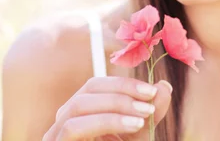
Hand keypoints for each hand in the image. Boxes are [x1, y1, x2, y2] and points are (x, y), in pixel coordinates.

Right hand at [42, 76, 172, 140]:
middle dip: (121, 92)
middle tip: (150, 100)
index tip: (153, 89)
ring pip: (78, 106)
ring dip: (115, 105)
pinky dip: (106, 122)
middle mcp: (63, 123)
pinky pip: (74, 128)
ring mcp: (55, 137)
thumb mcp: (138, 139)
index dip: (123, 83)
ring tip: (144, 114)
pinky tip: (133, 125)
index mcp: (81, 116)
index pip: (96, 86)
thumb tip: (164, 85)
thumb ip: (149, 114)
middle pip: (86, 91)